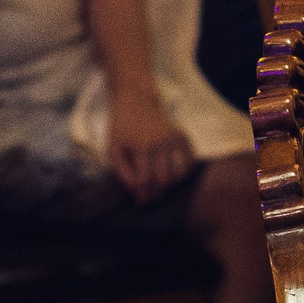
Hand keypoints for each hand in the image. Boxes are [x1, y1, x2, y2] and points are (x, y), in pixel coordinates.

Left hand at [105, 86, 194, 203]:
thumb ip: (122, 170)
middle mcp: (160, 143)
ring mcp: (173, 138)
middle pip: (162, 179)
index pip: (145, 179)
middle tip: (151, 197)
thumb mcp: (113, 147)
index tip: (140, 200)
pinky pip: (190, 159)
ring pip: (177, 172)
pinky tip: (176, 174)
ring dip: (170, 184)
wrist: (135, 102)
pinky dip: (185, 170)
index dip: (142, 194)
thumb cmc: (121, 126)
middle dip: (156, 192)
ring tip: (161, 186)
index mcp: (142, 146)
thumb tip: (134, 189)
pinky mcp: (182, 135)